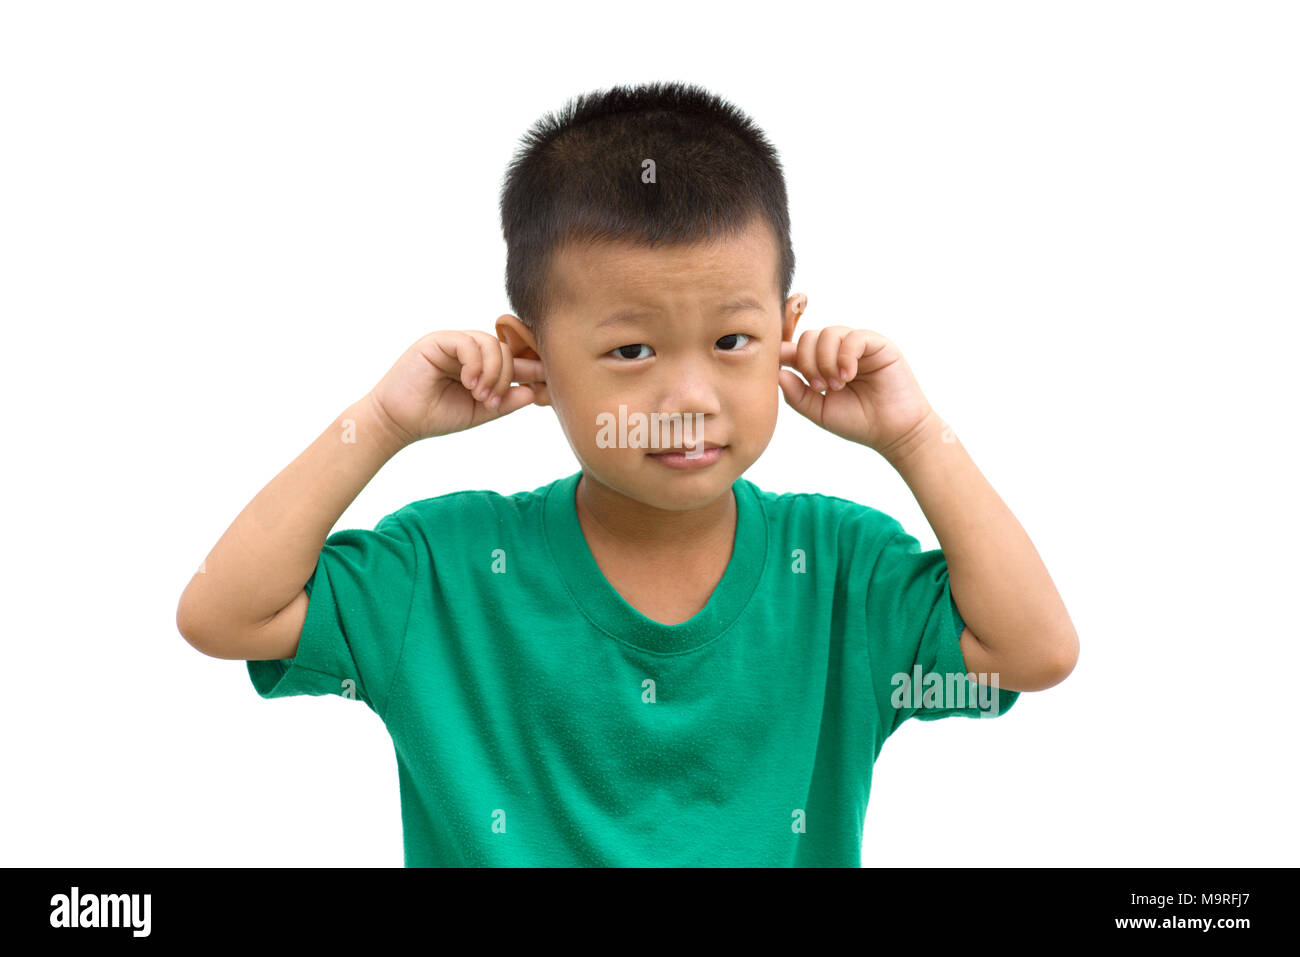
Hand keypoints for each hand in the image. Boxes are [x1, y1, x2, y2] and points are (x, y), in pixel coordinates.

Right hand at [367, 330, 546, 446]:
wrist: (399, 422)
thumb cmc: (435, 416)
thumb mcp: (479, 412)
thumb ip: (504, 401)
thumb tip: (533, 391)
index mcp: (479, 365)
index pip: (511, 359)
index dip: (530, 368)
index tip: (547, 381)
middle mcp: (468, 351)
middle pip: (505, 349)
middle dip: (506, 376)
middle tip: (491, 401)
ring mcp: (453, 343)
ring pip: (490, 343)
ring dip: (492, 372)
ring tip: (479, 395)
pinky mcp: (437, 341)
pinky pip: (468, 342)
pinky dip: (475, 364)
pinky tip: (468, 383)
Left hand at [778, 327, 936, 459]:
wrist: (893, 432)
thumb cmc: (857, 422)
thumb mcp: (819, 411)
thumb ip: (796, 394)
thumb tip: (778, 372)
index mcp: (820, 365)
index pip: (795, 347)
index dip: (783, 352)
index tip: (784, 371)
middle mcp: (837, 351)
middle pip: (808, 337)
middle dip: (807, 362)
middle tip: (820, 388)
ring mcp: (856, 346)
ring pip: (828, 333)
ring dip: (826, 361)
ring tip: (837, 385)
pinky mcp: (877, 344)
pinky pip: (853, 337)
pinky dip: (845, 356)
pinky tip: (849, 376)